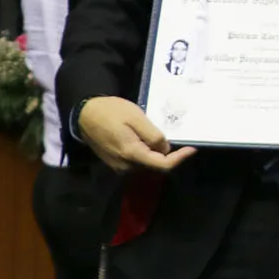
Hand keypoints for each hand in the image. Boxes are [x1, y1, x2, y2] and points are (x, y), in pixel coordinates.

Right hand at [77, 96, 195, 174]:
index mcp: (131, 154)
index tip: (192, 149)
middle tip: (170, 136)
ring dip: (154, 153)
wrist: (85, 114)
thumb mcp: (136, 118)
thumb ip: (153, 135)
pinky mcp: (115, 163)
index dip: (179, 159)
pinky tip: (142, 138)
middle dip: (166, 154)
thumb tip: (165, 148)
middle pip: (155, 165)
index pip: (162, 165)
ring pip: (146, 164)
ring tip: (152, 133)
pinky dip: (145, 153)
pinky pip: (136, 161)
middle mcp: (125, 166)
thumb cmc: (111, 112)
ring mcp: (119, 167)